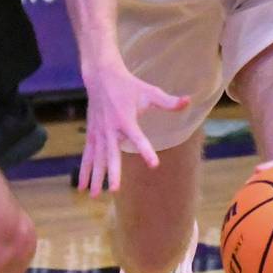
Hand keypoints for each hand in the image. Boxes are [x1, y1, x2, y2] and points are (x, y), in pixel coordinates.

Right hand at [77, 63, 188, 195]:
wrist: (101, 77)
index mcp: (126, 119)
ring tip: (95, 196)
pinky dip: (85, 170)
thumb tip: (189, 101)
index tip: (154, 165)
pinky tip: (83, 187)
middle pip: (111, 154)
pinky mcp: (91, 134)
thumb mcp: (149, 92)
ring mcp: (99, 132)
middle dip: (113, 172)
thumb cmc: (128, 85)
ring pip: (96, 158)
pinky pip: (87, 155)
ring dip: (95, 177)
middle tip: (115, 190)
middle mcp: (110, 129)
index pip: (138, 138)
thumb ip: (168, 101)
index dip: (146, 150)